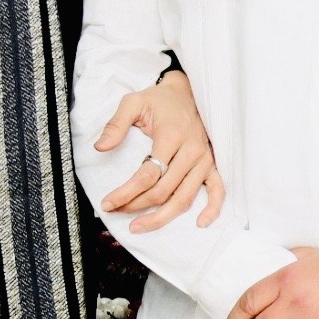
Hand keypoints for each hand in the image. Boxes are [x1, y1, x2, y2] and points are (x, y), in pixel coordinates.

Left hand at [95, 70, 224, 231]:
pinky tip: (200, 223)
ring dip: (162, 217)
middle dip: (137, 205)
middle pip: (164, 190)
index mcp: (171, 136)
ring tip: (140, 226)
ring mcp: (204, 159)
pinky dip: (212, 209)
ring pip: (184, 197)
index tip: (108, 203)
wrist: (186, 92)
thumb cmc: (159, 100)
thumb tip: (100, 147)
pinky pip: (217, 190)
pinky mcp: (212, 164)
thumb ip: (116, 124)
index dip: (126, 192)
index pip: (148, 174)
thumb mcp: (133, 102)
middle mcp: (191, 150)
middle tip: (118, 211)